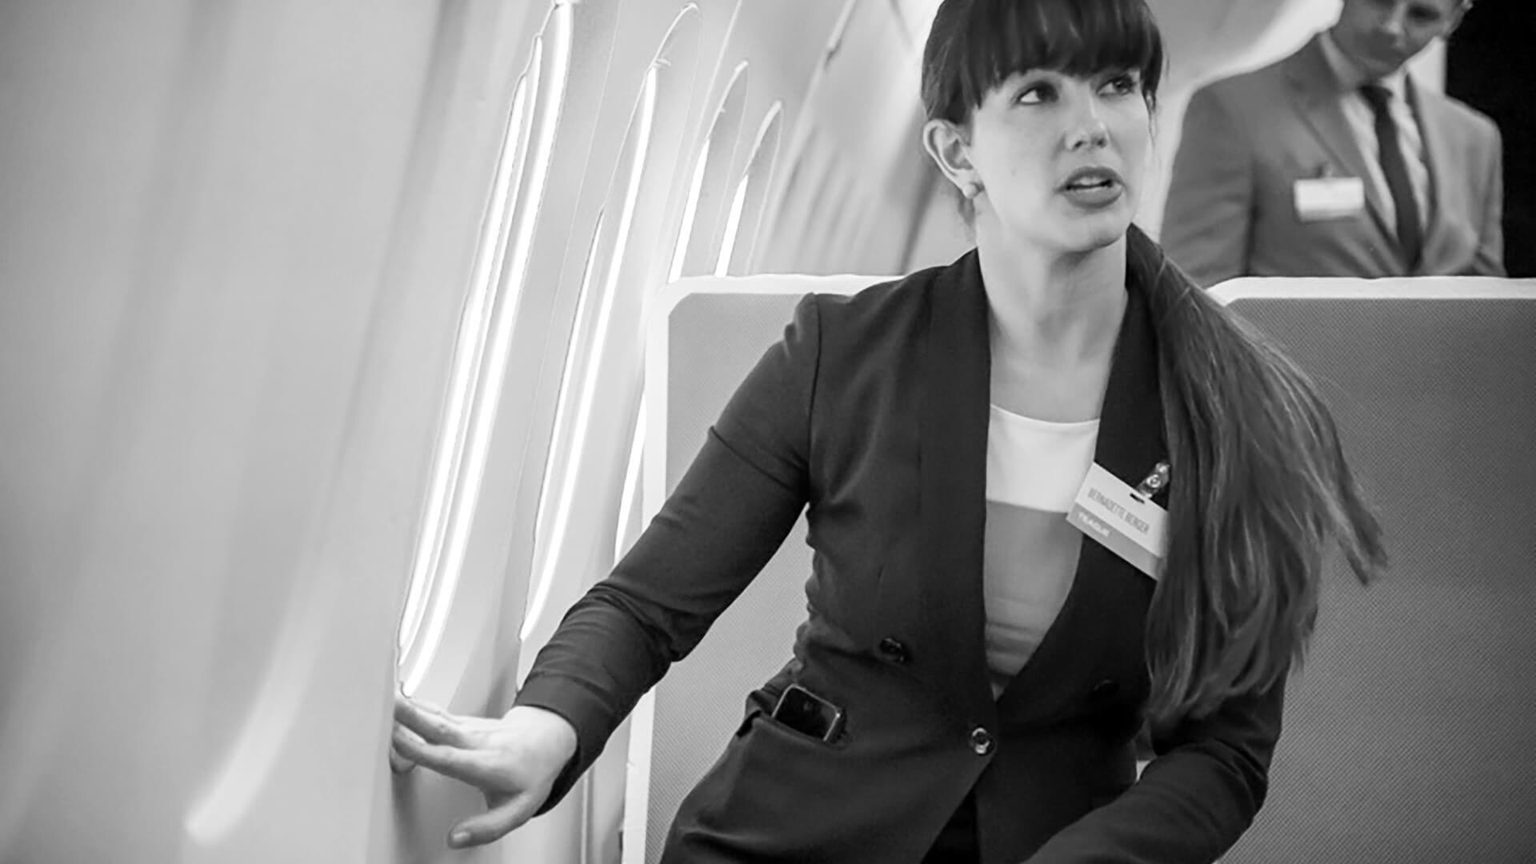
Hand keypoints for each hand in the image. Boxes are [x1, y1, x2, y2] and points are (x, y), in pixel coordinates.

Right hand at [391, 691, 578, 847]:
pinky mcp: (463, 722)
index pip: (449, 758)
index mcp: (487, 765)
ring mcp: (469, 729)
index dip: (422, 750)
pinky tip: (399, 699)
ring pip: (436, 716)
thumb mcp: (518, 810)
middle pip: (438, 728)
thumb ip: (487, 827)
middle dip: (411, 717)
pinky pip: (436, 713)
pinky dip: (416, 706)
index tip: (397, 741)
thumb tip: (455, 839)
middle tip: (385, 705)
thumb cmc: (531, 776)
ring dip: (409, 707)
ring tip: (384, 697)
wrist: (547, 741)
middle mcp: (475, 743)